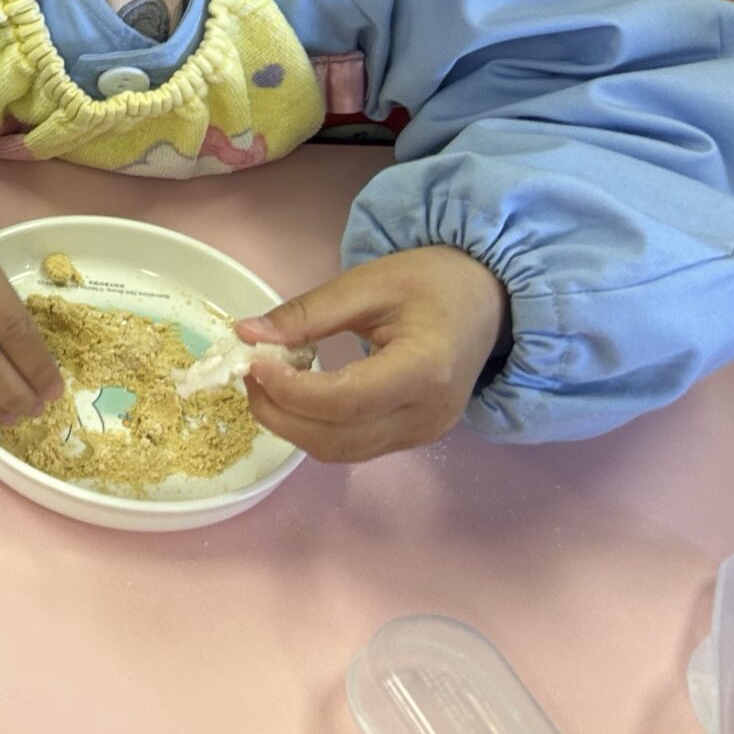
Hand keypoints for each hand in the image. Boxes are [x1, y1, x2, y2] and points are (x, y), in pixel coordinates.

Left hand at [235, 246, 506, 461]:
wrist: (486, 301)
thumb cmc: (432, 282)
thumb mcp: (368, 282)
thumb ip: (308, 312)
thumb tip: (247, 334)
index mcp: (425, 370)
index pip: (346, 401)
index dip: (291, 391)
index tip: (253, 363)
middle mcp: (428, 415)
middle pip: (338, 439)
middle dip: (281, 415)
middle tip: (249, 374)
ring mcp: (424, 434)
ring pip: (341, 452)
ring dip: (293, 426)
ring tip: (267, 383)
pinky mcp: (414, 438)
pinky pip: (353, 446)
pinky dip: (315, 428)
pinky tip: (296, 394)